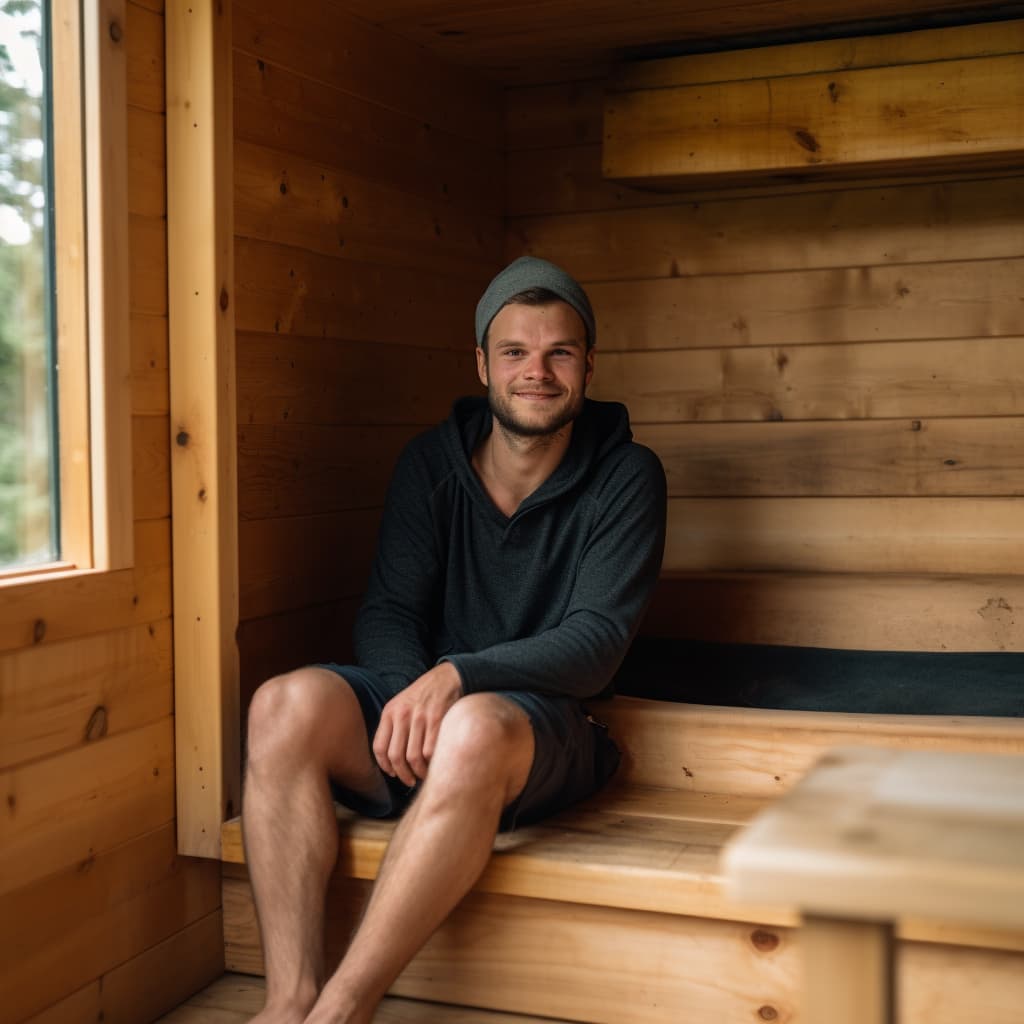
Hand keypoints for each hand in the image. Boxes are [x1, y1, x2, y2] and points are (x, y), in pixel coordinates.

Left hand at [373, 662, 462, 786]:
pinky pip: (431, 751)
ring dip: (418, 772)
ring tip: (422, 774)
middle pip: (396, 756)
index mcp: (390, 712)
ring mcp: (420, 717)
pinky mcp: (438, 720)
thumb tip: (390, 761)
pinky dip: (431, 763)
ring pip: (414, 757)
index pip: (379, 747)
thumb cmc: (423, 696)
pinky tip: (433, 765)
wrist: (447, 678)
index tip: (392, 773)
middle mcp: (403, 715)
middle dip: (402, 774)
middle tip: (409, 780)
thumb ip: (393, 727)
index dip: (385, 766)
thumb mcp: (401, 705)